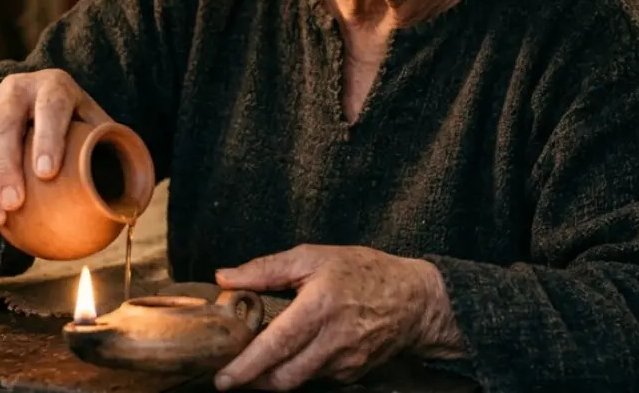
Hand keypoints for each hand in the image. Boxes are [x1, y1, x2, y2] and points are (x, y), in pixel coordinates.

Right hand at [0, 69, 110, 227]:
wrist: (33, 99)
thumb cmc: (74, 123)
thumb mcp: (95, 124)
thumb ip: (111, 150)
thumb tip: (133, 196)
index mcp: (53, 86)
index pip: (50, 106)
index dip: (47, 137)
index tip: (47, 173)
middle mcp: (14, 91)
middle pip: (3, 125)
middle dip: (5, 166)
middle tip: (14, 204)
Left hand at [213, 244, 458, 390]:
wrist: (415, 301)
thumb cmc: (363, 272)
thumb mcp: (313, 256)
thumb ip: (266, 269)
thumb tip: (224, 277)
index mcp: (319, 307)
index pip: (276, 346)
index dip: (247, 367)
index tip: (223, 379)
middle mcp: (333, 341)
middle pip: (284, 378)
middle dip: (254, 382)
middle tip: (230, 374)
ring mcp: (345, 362)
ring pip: (298, 382)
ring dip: (273, 378)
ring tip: (256, 364)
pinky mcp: (353, 373)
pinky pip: (317, 379)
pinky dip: (298, 372)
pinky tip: (290, 357)